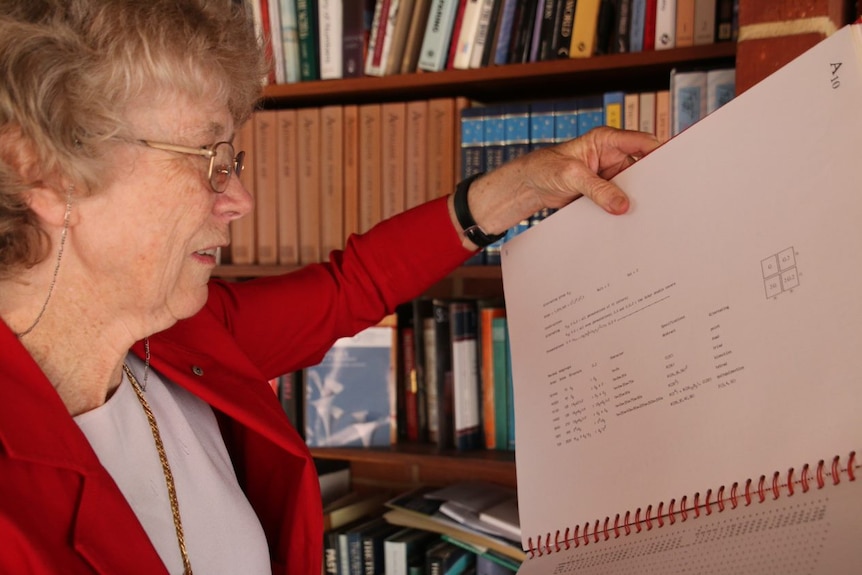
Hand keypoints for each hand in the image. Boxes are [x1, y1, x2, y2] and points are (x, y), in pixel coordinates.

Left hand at [524, 126, 660, 213]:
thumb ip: (597, 190)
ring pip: (633, 186)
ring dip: (637, 198)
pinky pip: (620, 200)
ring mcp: (610, 175)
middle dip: (651, 181)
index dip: (660, 152)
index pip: (642, 142)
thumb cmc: (546, 168)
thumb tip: (621, 206)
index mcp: (607, 140)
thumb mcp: (572, 176)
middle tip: (663, 197)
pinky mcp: (605, 192)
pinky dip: (624, 208)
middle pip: (642, 167)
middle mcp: (613, 155)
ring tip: (648, 212)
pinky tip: (631, 219)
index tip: (674, 167)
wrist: (530, 185)